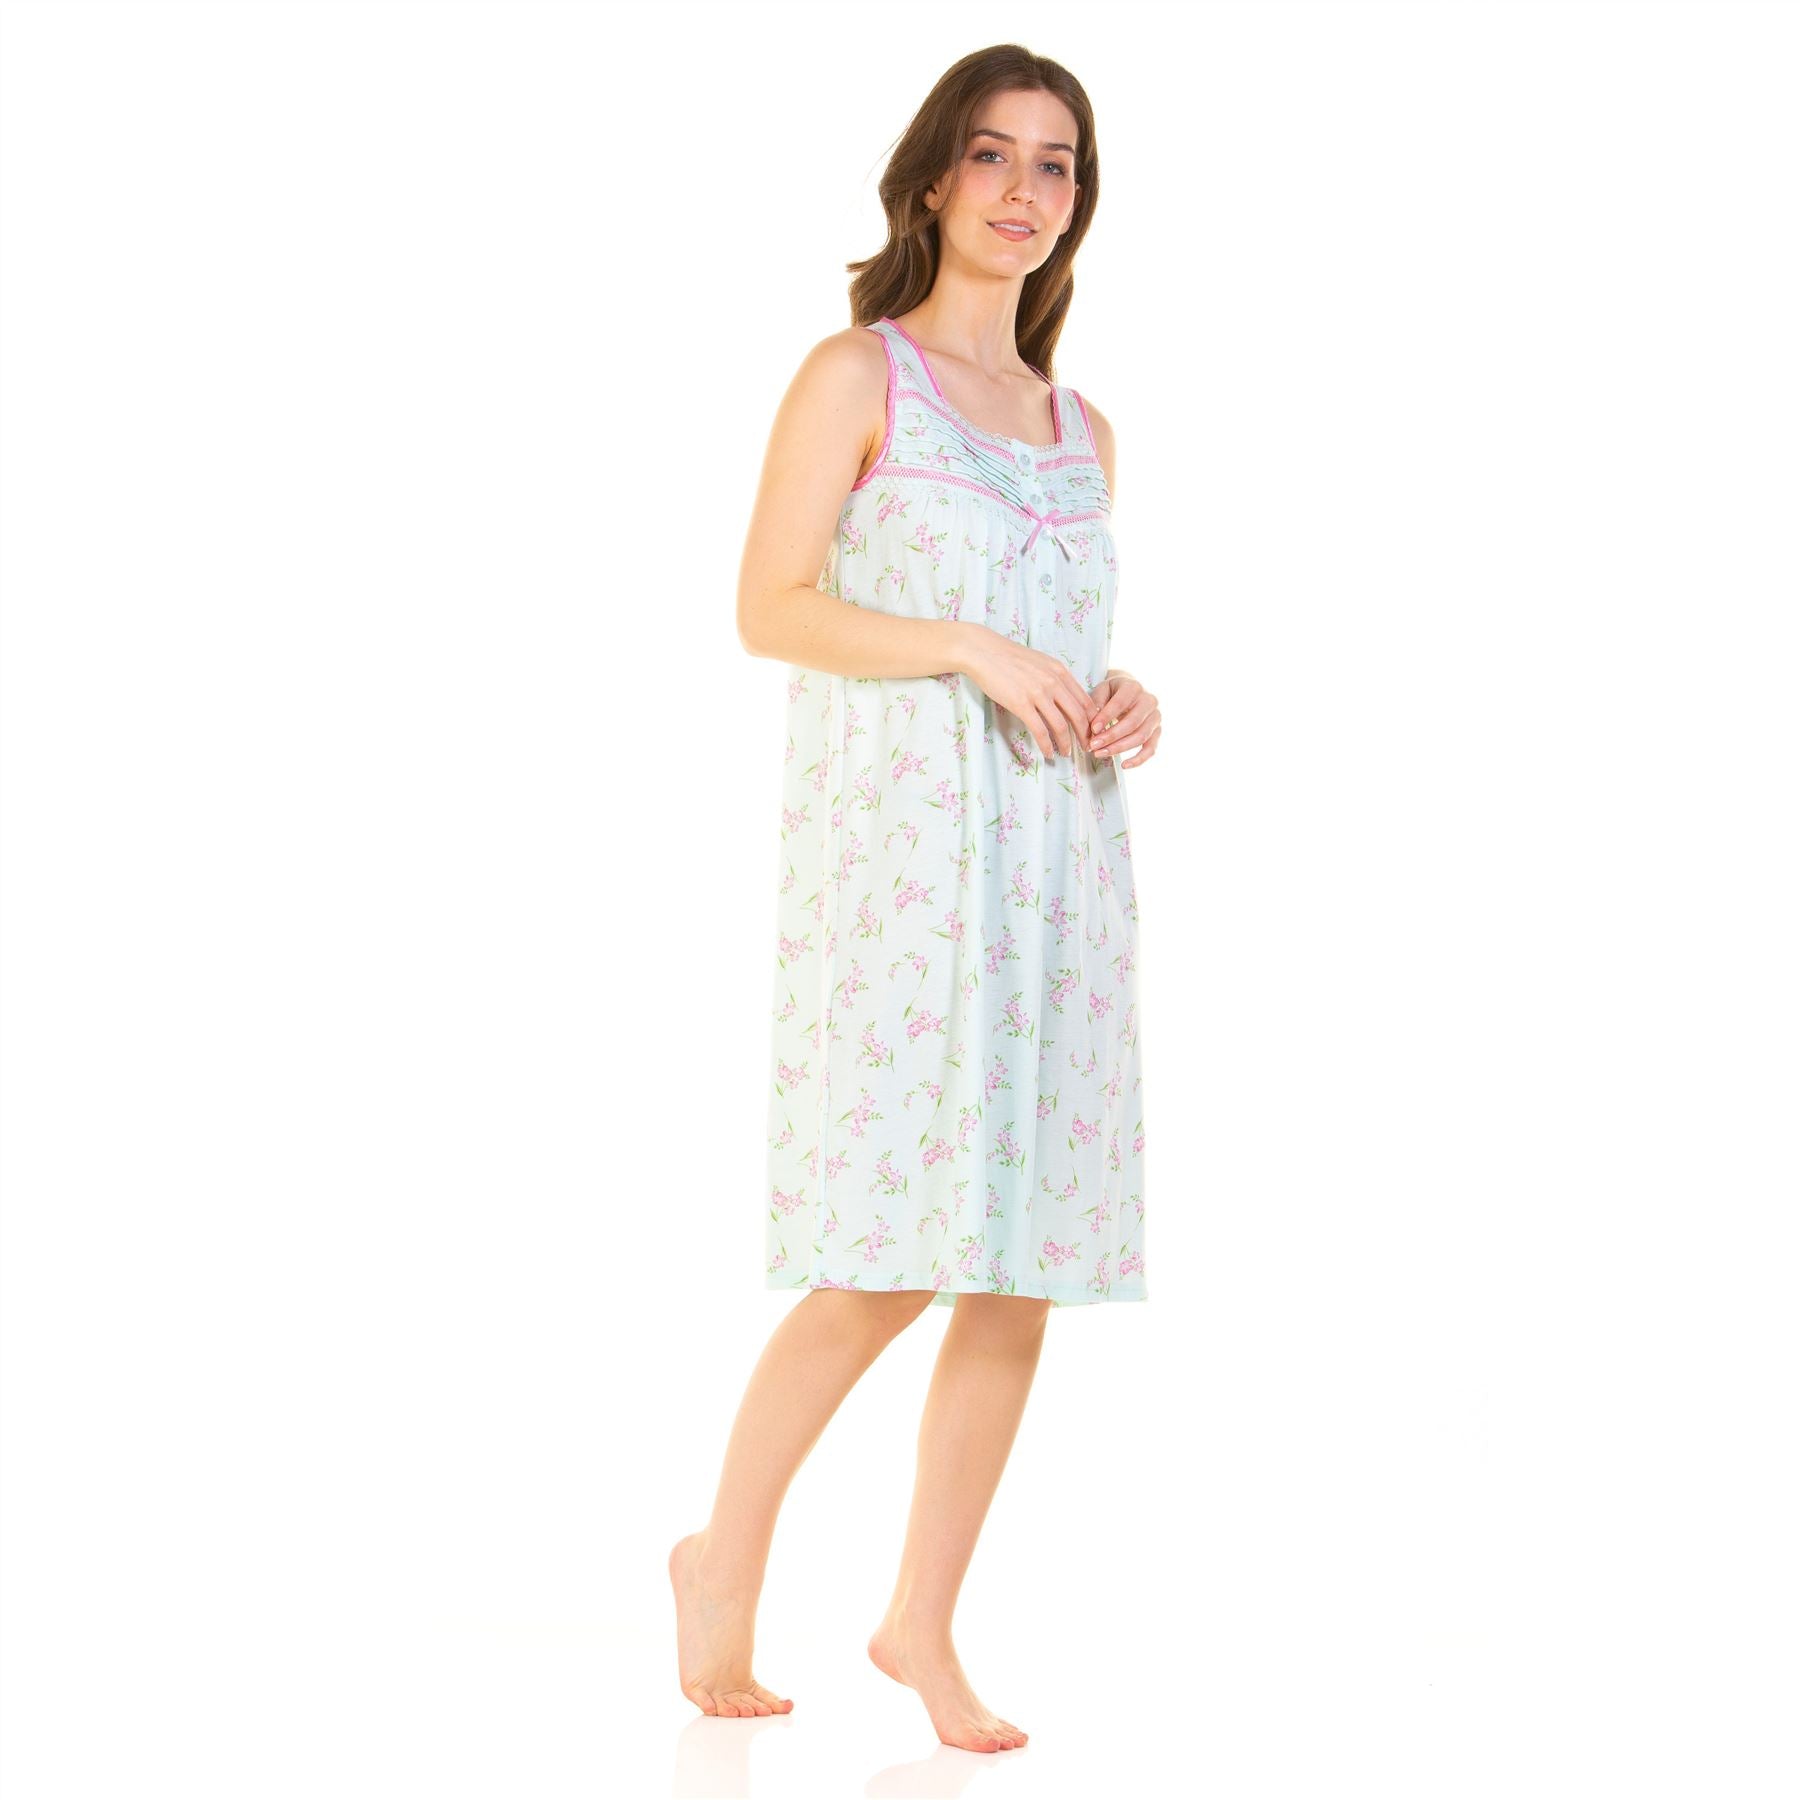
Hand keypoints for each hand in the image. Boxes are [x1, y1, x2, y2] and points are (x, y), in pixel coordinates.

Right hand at [956, 625, 1100, 759]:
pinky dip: (1047, 745)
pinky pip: (1040, 730)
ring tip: (1066, 754)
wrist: (984, 652)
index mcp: (1060, 672)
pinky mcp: (1021, 704)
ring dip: (1066, 744)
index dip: (1092, 719)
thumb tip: (1065, 696)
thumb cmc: (1009, 657)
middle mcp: (1053, 682)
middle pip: (1078, 715)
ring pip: (1061, 726)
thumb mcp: (1040, 662)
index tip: (1092, 731)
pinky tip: (1048, 753)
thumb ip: (1055, 677)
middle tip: (1086, 748)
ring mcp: (1038, 693)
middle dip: (1085, 735)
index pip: (1085, 700)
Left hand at [1085, 669, 1160, 768]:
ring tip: (1099, 753)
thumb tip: (1094, 725)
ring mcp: (1155, 717)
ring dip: (1119, 748)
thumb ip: (1096, 704)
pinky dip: (1139, 759)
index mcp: (1133, 687)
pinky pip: (1151, 749)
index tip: (1093, 729)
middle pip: (1132, 723)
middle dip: (1111, 736)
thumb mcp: (1101, 690)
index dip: (1106, 717)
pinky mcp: (1157, 731)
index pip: (1120, 703)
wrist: (1128, 692)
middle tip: (1093, 746)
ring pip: (1141, 737)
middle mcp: (1149, 701)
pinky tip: (1124, 765)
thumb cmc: (1111, 692)